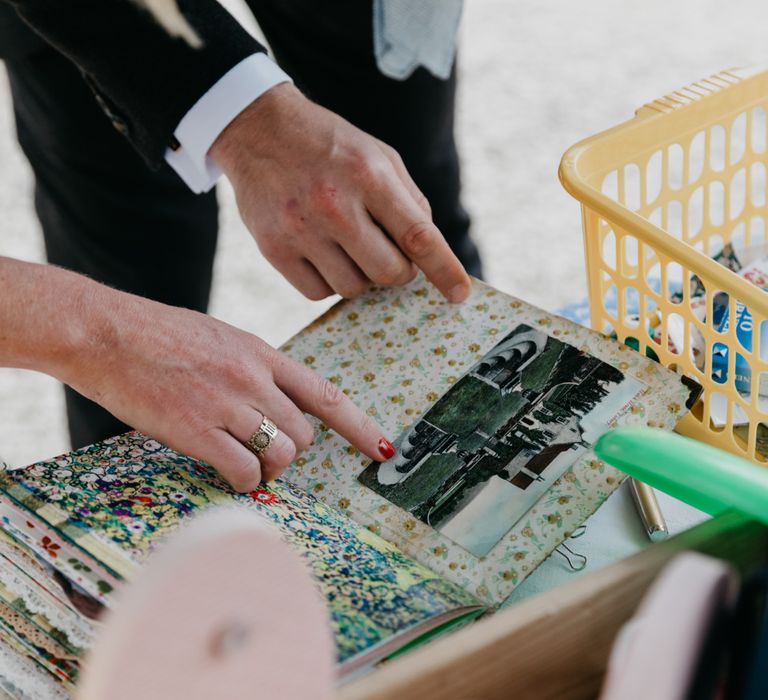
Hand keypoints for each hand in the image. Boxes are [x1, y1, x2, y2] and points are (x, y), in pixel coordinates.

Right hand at [60, 286, 392, 491]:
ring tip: (243, 464)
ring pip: (281, 455)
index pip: (325, 395)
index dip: (359, 426)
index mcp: (262, 354)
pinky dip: (241, 481)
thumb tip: (276, 403)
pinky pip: (243, 471)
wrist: (105, 332)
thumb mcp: (222, 339)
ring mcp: (228, 404)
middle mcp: (254, 378)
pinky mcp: (197, 430)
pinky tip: (224, 473)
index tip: (382, 449)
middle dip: (292, 452)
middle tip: (264, 454)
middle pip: (305, 435)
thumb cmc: (158, 335)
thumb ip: (254, 370)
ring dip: (268, 470)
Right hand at [209, 83, 471, 302]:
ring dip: (361, 275)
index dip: (444, 270)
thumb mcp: (378, 155)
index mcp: (368, 174)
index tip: (460, 294)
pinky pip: (318, 293)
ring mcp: (300, 229)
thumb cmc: (330, 145)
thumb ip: (409, 200)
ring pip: (353, 288)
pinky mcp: (274, 249)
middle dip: (398, 271)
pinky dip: (328, 281)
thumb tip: (428, 253)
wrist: (257, 128)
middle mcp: (334, 203)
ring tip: (347, 244)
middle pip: (388, 273)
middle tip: (388, 252)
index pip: (418, 236)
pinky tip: (323, 253)